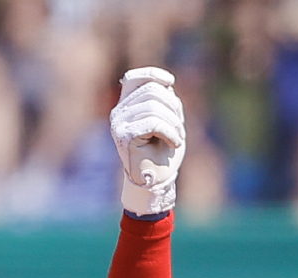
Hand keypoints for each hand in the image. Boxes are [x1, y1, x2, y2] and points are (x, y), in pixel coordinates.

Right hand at [111, 67, 185, 216]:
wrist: (155, 182)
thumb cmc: (163, 154)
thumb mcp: (169, 122)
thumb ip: (166, 103)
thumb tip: (167, 87)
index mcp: (127, 106)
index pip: (134, 78)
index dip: (153, 75)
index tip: (170, 81)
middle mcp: (119, 112)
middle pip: (152, 91)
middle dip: (173, 107)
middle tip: (178, 128)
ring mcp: (118, 123)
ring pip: (154, 107)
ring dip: (174, 123)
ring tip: (176, 138)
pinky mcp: (124, 135)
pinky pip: (153, 122)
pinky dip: (170, 132)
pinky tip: (174, 143)